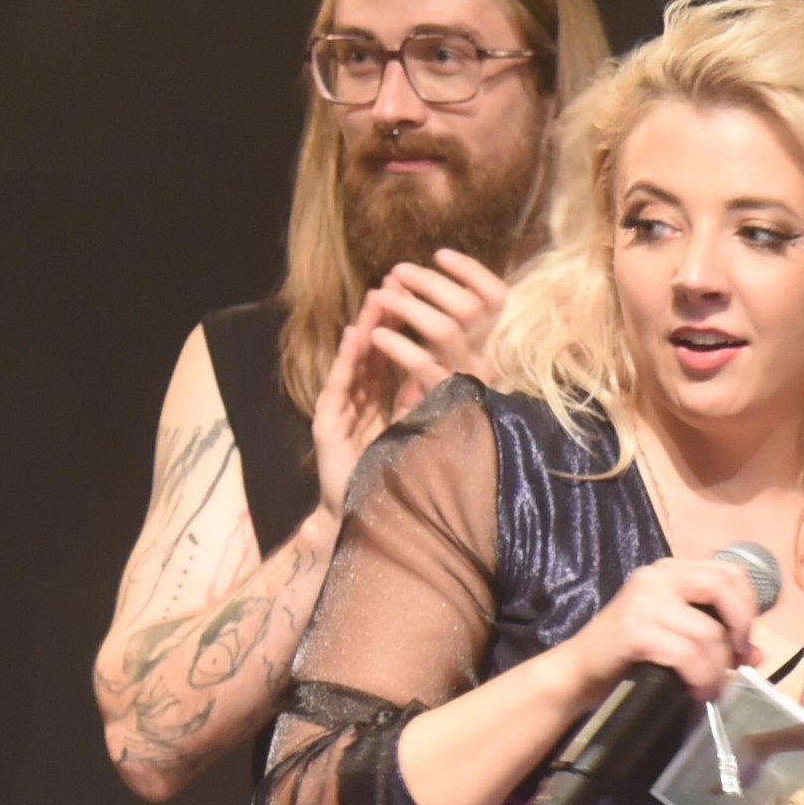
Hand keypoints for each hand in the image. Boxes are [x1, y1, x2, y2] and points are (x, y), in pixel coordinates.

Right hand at [307, 252, 510, 507]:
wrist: (366, 523)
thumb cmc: (397, 486)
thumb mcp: (426, 441)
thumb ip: (438, 413)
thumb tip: (475, 387)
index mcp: (393, 406)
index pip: (403, 359)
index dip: (413, 330)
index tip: (430, 299)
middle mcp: (366, 402)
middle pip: (379, 351)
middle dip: (391, 317)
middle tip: (400, 280)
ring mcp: (345, 411)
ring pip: (360, 361)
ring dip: (371, 327)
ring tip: (380, 296)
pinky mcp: (328, 424)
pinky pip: (342, 386)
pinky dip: (349, 360)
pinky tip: (356, 335)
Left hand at [366, 249, 508, 394]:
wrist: (455, 458)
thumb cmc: (455, 393)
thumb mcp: (465, 353)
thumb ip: (462, 322)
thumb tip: (436, 276)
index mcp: (502, 342)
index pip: (498, 296)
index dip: (471, 272)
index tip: (440, 254)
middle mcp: (493, 359)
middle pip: (468, 307)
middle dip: (430, 283)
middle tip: (399, 271)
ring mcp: (472, 378)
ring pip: (445, 330)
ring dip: (410, 307)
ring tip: (381, 295)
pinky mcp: (448, 400)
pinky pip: (423, 366)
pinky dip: (398, 346)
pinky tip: (377, 335)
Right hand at [560, 554, 763, 718]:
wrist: (579, 671)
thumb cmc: (631, 654)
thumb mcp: (677, 636)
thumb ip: (717, 637)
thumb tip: (758, 655)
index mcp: (671, 571)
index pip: (731, 572)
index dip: (748, 607)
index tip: (744, 640)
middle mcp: (658, 577)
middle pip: (724, 586)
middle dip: (741, 627)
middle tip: (735, 659)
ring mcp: (644, 601)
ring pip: (709, 632)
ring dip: (717, 668)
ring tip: (708, 685)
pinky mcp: (634, 630)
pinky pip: (688, 655)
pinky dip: (701, 677)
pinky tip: (696, 690)